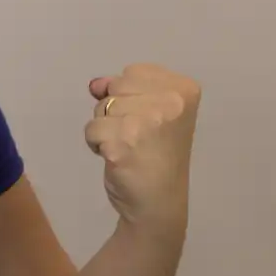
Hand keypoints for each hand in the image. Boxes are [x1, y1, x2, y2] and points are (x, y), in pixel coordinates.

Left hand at [85, 64, 200, 234]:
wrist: (160, 202)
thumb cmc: (157, 155)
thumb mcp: (150, 112)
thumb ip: (123, 90)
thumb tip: (96, 85)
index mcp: (183, 89)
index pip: (133, 72)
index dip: (130, 96)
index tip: (148, 120)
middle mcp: (170, 102)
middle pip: (115, 88)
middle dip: (115, 111)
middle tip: (136, 136)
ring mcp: (147, 121)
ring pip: (100, 108)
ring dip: (105, 129)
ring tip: (128, 147)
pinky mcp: (123, 142)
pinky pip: (92, 129)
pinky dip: (97, 144)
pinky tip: (117, 157)